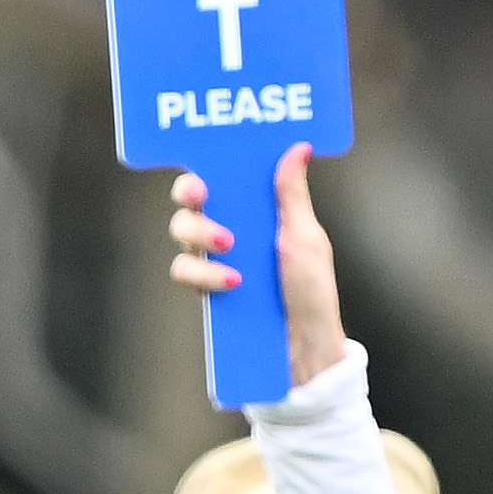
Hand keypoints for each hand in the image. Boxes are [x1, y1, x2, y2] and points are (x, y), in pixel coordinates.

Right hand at [158, 145, 355, 388]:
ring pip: (181, 232)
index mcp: (252, 211)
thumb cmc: (311, 289)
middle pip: (191, 201)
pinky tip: (232, 281)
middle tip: (203, 195)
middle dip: (190, 195)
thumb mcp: (305, 237)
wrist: (306, 346)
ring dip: (199, 233)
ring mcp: (214, 260)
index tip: (206, 165)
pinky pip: (185, 272)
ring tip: (229, 246)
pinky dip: (205, 273)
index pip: (219, 178)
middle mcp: (228, 230)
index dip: (207, 165)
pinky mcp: (206, 290)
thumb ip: (292, 194)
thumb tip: (298, 147)